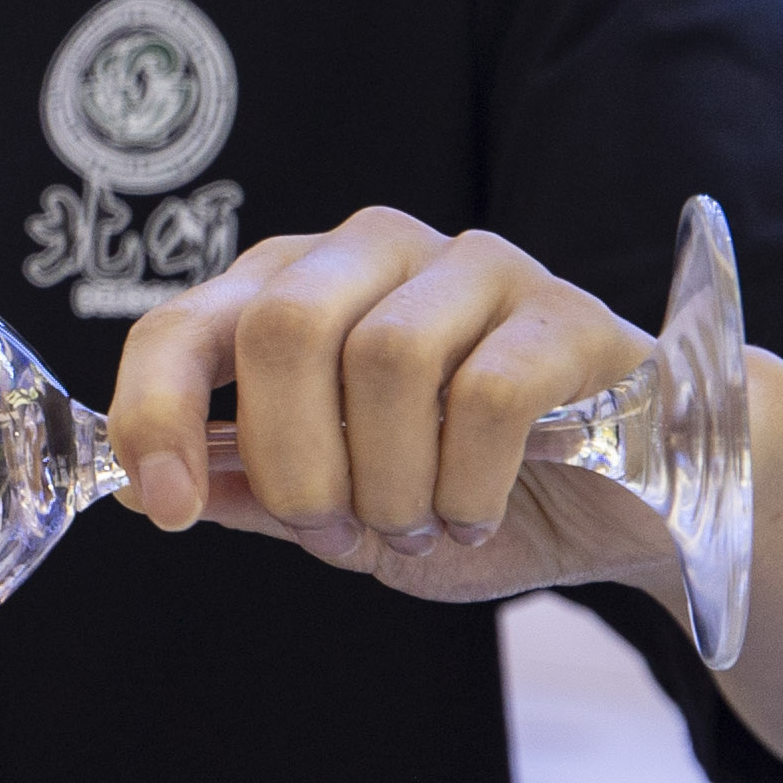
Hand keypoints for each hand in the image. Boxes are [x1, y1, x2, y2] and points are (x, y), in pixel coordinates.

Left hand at [103, 207, 704, 606]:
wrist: (629, 498)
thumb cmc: (470, 488)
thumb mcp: (343, 512)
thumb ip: (255, 493)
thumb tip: (153, 491)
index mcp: (291, 290)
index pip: (184, 324)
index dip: (157, 413)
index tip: (165, 506)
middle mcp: (371, 253)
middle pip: (284, 328)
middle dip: (295, 461)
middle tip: (336, 529)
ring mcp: (472, 267)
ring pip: (389, 358)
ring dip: (392, 481)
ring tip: (421, 524)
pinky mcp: (564, 310)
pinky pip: (491, 391)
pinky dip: (469, 481)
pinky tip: (476, 514)